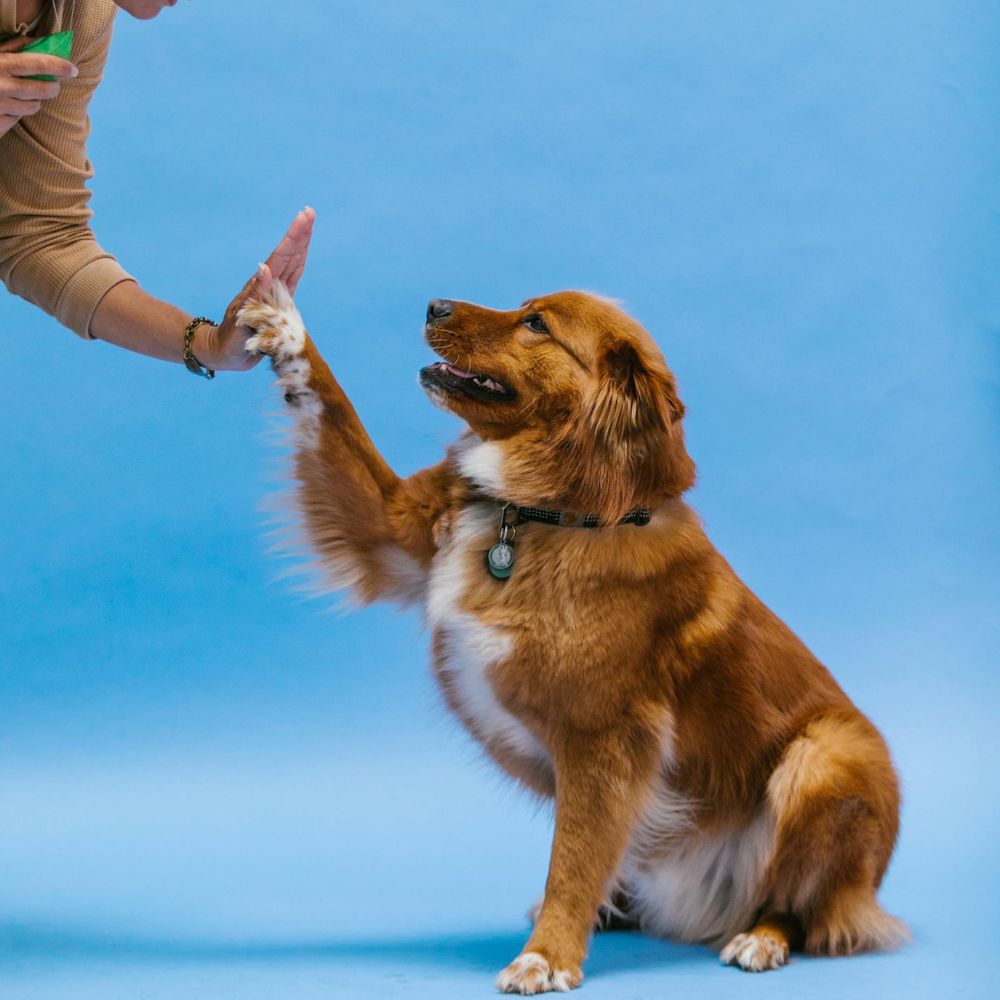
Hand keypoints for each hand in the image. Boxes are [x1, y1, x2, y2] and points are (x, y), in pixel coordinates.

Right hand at [0, 37, 76, 137]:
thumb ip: (11, 48)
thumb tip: (38, 43)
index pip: (37, 64)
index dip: (58, 66)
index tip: (72, 69)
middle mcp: (2, 87)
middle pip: (42, 91)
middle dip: (52, 88)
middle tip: (54, 86)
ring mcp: (0, 107)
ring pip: (32, 107)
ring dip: (34, 101)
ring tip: (27, 95)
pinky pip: (17, 119)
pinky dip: (16, 112)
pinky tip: (8, 105)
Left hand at [197, 207, 315, 371]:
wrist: (224, 353)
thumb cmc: (230, 341)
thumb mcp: (242, 319)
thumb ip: (255, 295)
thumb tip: (265, 267)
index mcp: (261, 288)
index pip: (281, 259)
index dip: (293, 239)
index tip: (304, 218)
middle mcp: (268, 287)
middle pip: (288, 256)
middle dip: (299, 235)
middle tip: (309, 213)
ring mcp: (273, 293)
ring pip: (291, 264)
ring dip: (300, 245)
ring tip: (308, 225)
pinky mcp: (278, 303)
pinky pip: (291, 280)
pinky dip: (298, 265)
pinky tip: (301, 255)